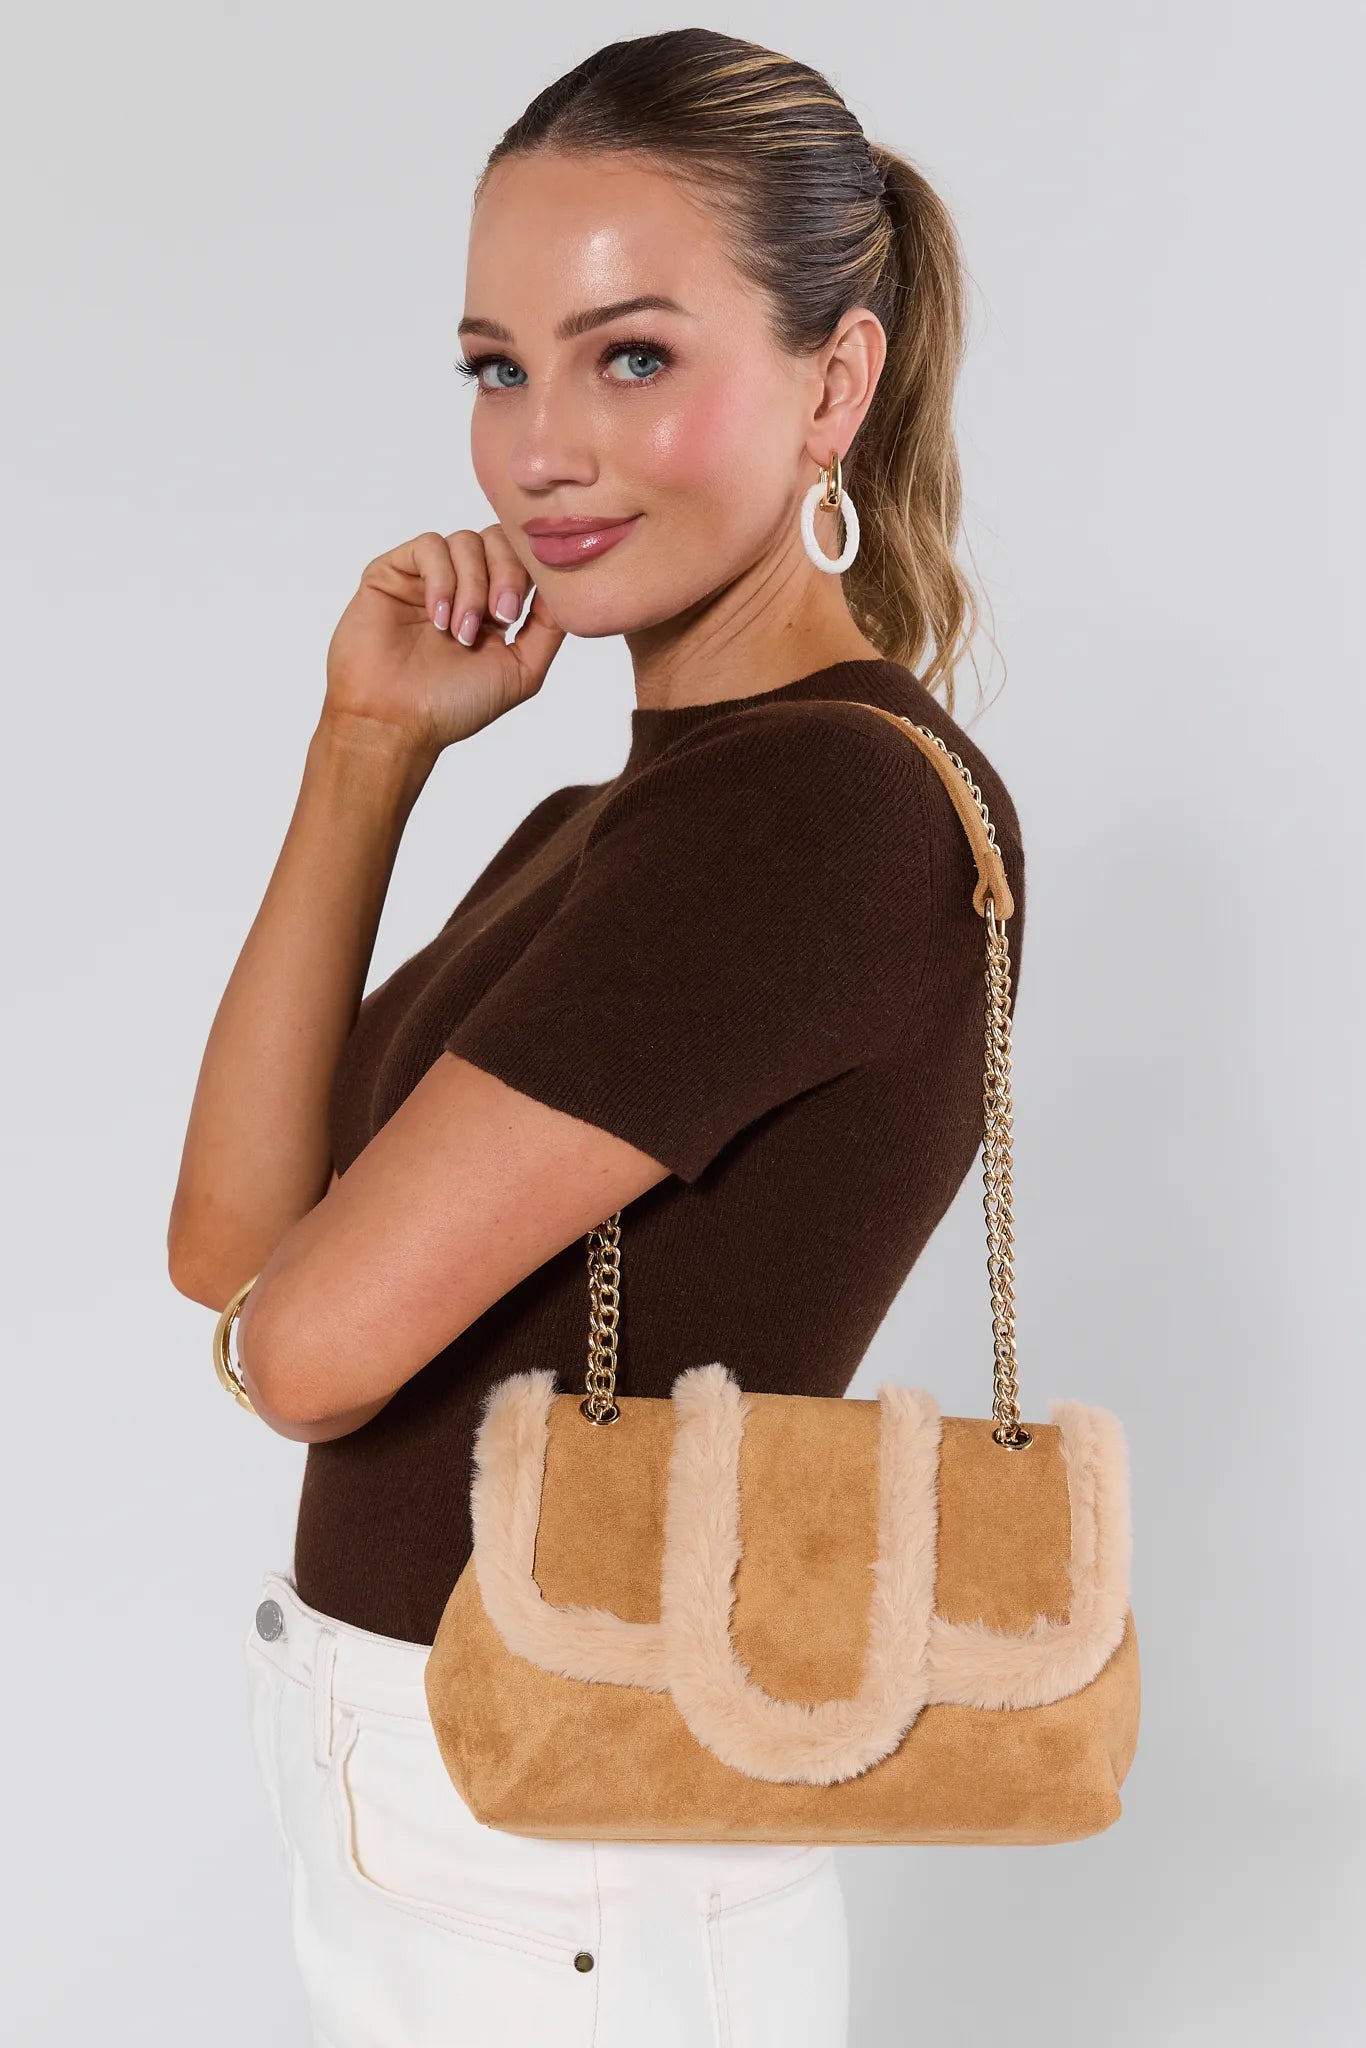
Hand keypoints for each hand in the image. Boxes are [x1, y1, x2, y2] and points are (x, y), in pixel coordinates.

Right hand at [322, 525, 566, 757]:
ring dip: (472, 586)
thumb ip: (548, 628)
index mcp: (493, 606)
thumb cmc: (452, 706)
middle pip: (499, 540)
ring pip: (466, 541)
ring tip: (461, 632)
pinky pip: (429, 546)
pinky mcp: (394, 571)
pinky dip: (441, 579)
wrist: (395, 723)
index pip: (522, 560)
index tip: (521, 612)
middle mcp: (462, 586)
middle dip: (508, 574)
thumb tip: (566, 588)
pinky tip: (438, 617)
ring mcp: (428, 577)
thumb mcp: (521, 671)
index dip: (530, 572)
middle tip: (500, 617)